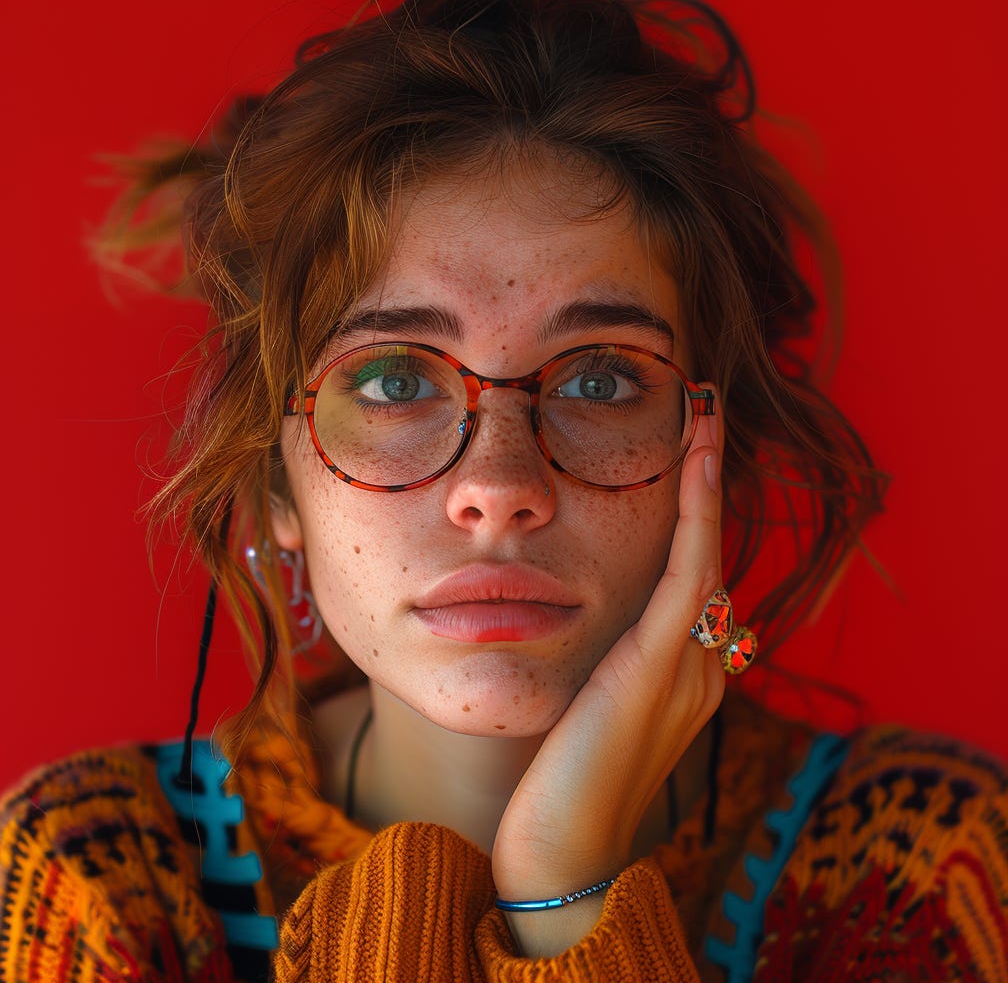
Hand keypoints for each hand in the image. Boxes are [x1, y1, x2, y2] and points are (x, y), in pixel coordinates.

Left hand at [491, 386, 726, 955]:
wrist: (556, 849)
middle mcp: (701, 666)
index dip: (692, 515)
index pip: (693, 578)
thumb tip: (576, 611)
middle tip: (699, 414)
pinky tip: (697, 458)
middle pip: (706, 557)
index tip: (683, 452)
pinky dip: (697, 514)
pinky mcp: (662, 669)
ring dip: (706, 482)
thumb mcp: (584, 702)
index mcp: (683, 675)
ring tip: (705, 417)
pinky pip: (691, 575)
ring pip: (707, 556)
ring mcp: (690, 669)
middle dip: (703, 486)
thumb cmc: (555, 781)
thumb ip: (600, 660)